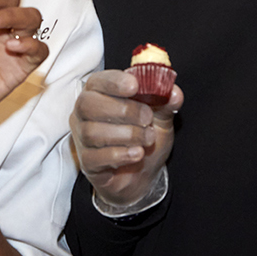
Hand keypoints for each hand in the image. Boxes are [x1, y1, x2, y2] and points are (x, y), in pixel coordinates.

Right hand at [70, 69, 179, 211]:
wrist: (142, 174)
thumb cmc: (144, 138)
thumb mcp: (160, 117)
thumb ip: (166, 103)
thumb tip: (174, 93)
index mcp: (99, 94)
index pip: (97, 81)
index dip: (114, 82)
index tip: (134, 85)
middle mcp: (84, 114)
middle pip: (88, 104)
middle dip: (123, 110)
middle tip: (147, 118)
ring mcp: (82, 139)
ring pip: (92, 132)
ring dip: (127, 134)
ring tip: (148, 138)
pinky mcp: (87, 163)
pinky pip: (95, 157)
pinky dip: (120, 154)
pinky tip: (137, 153)